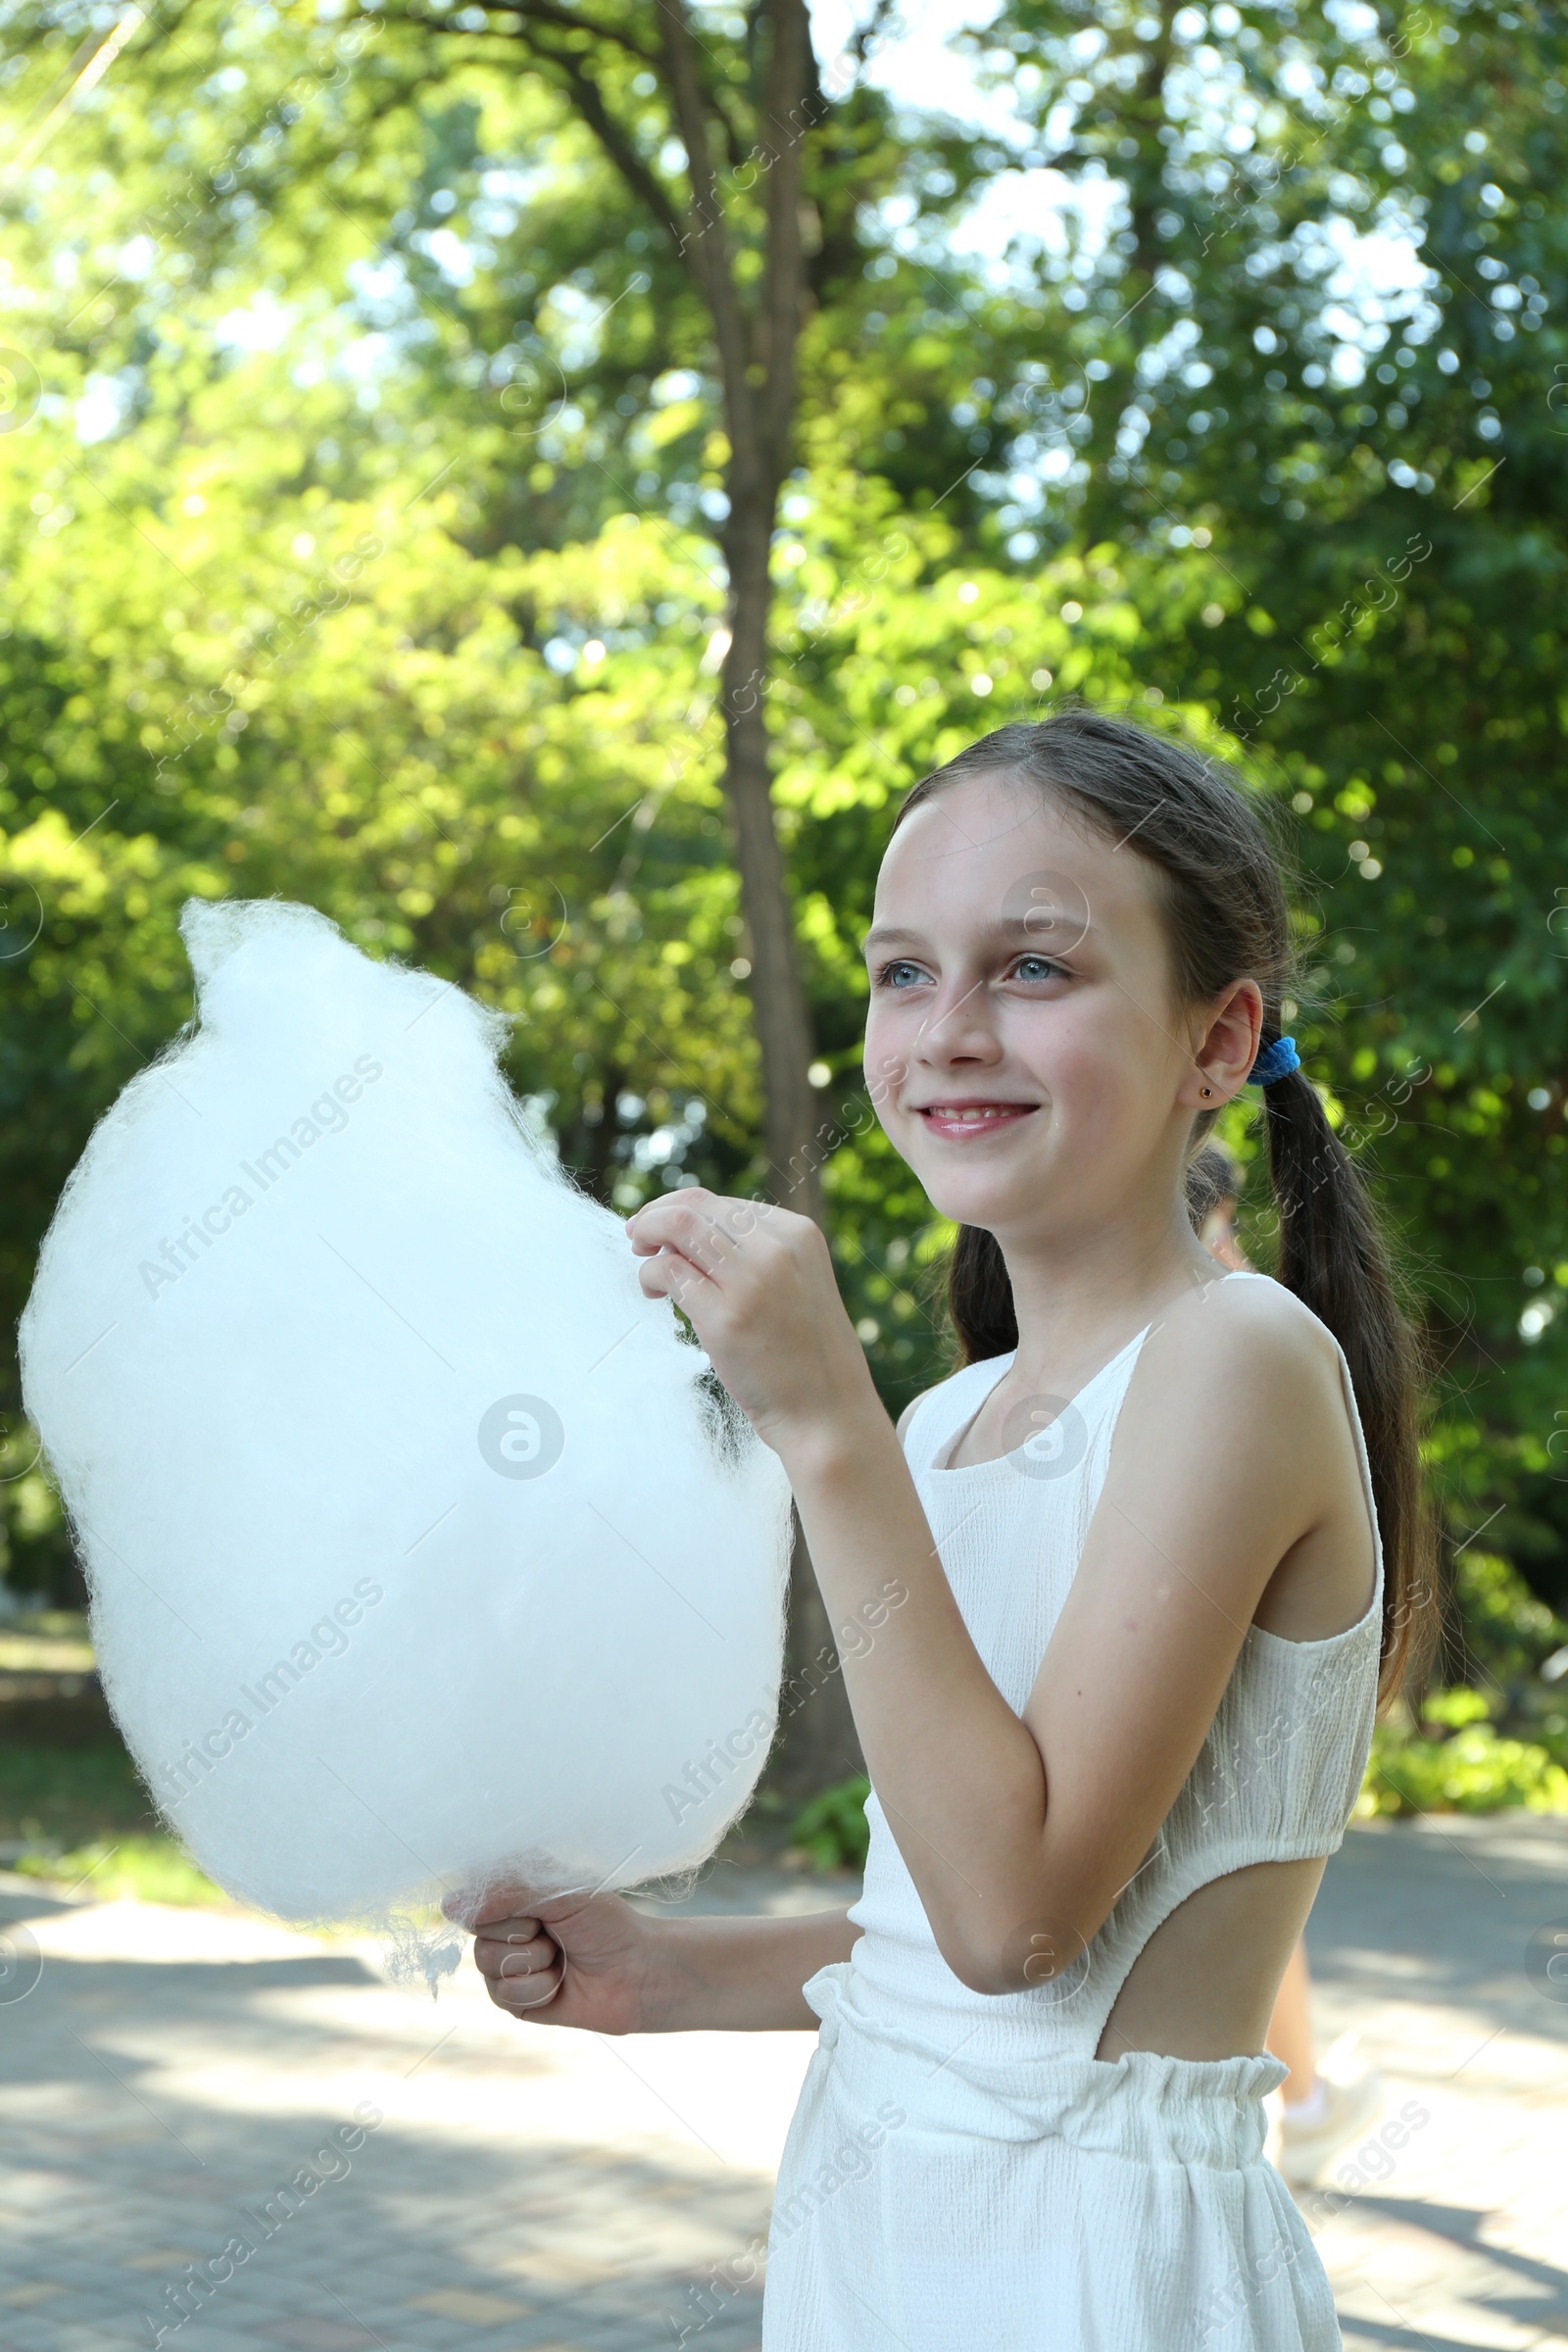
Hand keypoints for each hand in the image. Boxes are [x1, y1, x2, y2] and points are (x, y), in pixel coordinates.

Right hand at [445, 1881, 660, 2034]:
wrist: (638, 1972)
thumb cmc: (606, 1924)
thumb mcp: (560, 1895)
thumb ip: (507, 1893)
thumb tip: (449, 1906)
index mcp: (515, 1895)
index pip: (476, 1896)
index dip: (501, 1905)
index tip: (535, 1907)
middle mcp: (505, 1929)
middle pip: (477, 1934)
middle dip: (522, 1935)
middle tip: (555, 1933)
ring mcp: (509, 1966)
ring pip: (487, 1965)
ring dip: (534, 1963)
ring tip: (561, 1958)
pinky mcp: (516, 2002)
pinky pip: (504, 1995)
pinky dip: (537, 1989)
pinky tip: (559, 1985)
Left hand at [625, 1188, 877, 1461]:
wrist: (829, 1413)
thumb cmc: (807, 1355)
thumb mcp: (798, 1284)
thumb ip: (758, 1255)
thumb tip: (689, 1235)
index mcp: (799, 1234)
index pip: (725, 1203)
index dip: (685, 1210)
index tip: (664, 1230)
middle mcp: (777, 1248)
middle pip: (696, 1205)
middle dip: (657, 1215)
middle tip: (638, 1237)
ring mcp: (751, 1281)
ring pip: (679, 1226)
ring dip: (648, 1233)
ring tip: (641, 1254)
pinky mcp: (725, 1318)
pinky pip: (668, 1271)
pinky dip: (649, 1274)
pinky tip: (654, 1293)